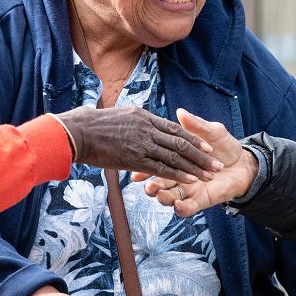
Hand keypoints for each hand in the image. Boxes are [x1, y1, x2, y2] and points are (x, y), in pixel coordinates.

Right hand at [55, 106, 220, 180]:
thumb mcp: (119, 115)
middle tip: (217, 164)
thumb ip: (134, 120)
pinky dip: (178, 175)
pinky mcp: (134, 158)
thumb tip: (141, 121)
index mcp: (144, 117)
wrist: (77, 131)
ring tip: (210, 175)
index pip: (175, 129)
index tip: (207, 147)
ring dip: (195, 167)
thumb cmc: (91, 124)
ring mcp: (141, 143)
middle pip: (181, 143)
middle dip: (201, 155)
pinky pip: (161, 168)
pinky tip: (191, 181)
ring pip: (175, 156)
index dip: (193, 139)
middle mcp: (147, 128)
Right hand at [136, 109, 255, 215]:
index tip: (138, 169)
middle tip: (147, 184)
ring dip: (162, 196)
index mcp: (176, 158)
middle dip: (152, 184)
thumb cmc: (225, 145)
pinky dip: (181, 208)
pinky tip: (177, 204)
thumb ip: (197, 125)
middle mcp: (178, 175)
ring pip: (170, 196)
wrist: (244, 163)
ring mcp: (188, 189)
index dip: (146, 166)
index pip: (158, 161)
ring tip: (158, 194)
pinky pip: (187, 209)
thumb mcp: (212, 131)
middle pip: (160, 182)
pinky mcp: (199, 201)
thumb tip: (181, 112)